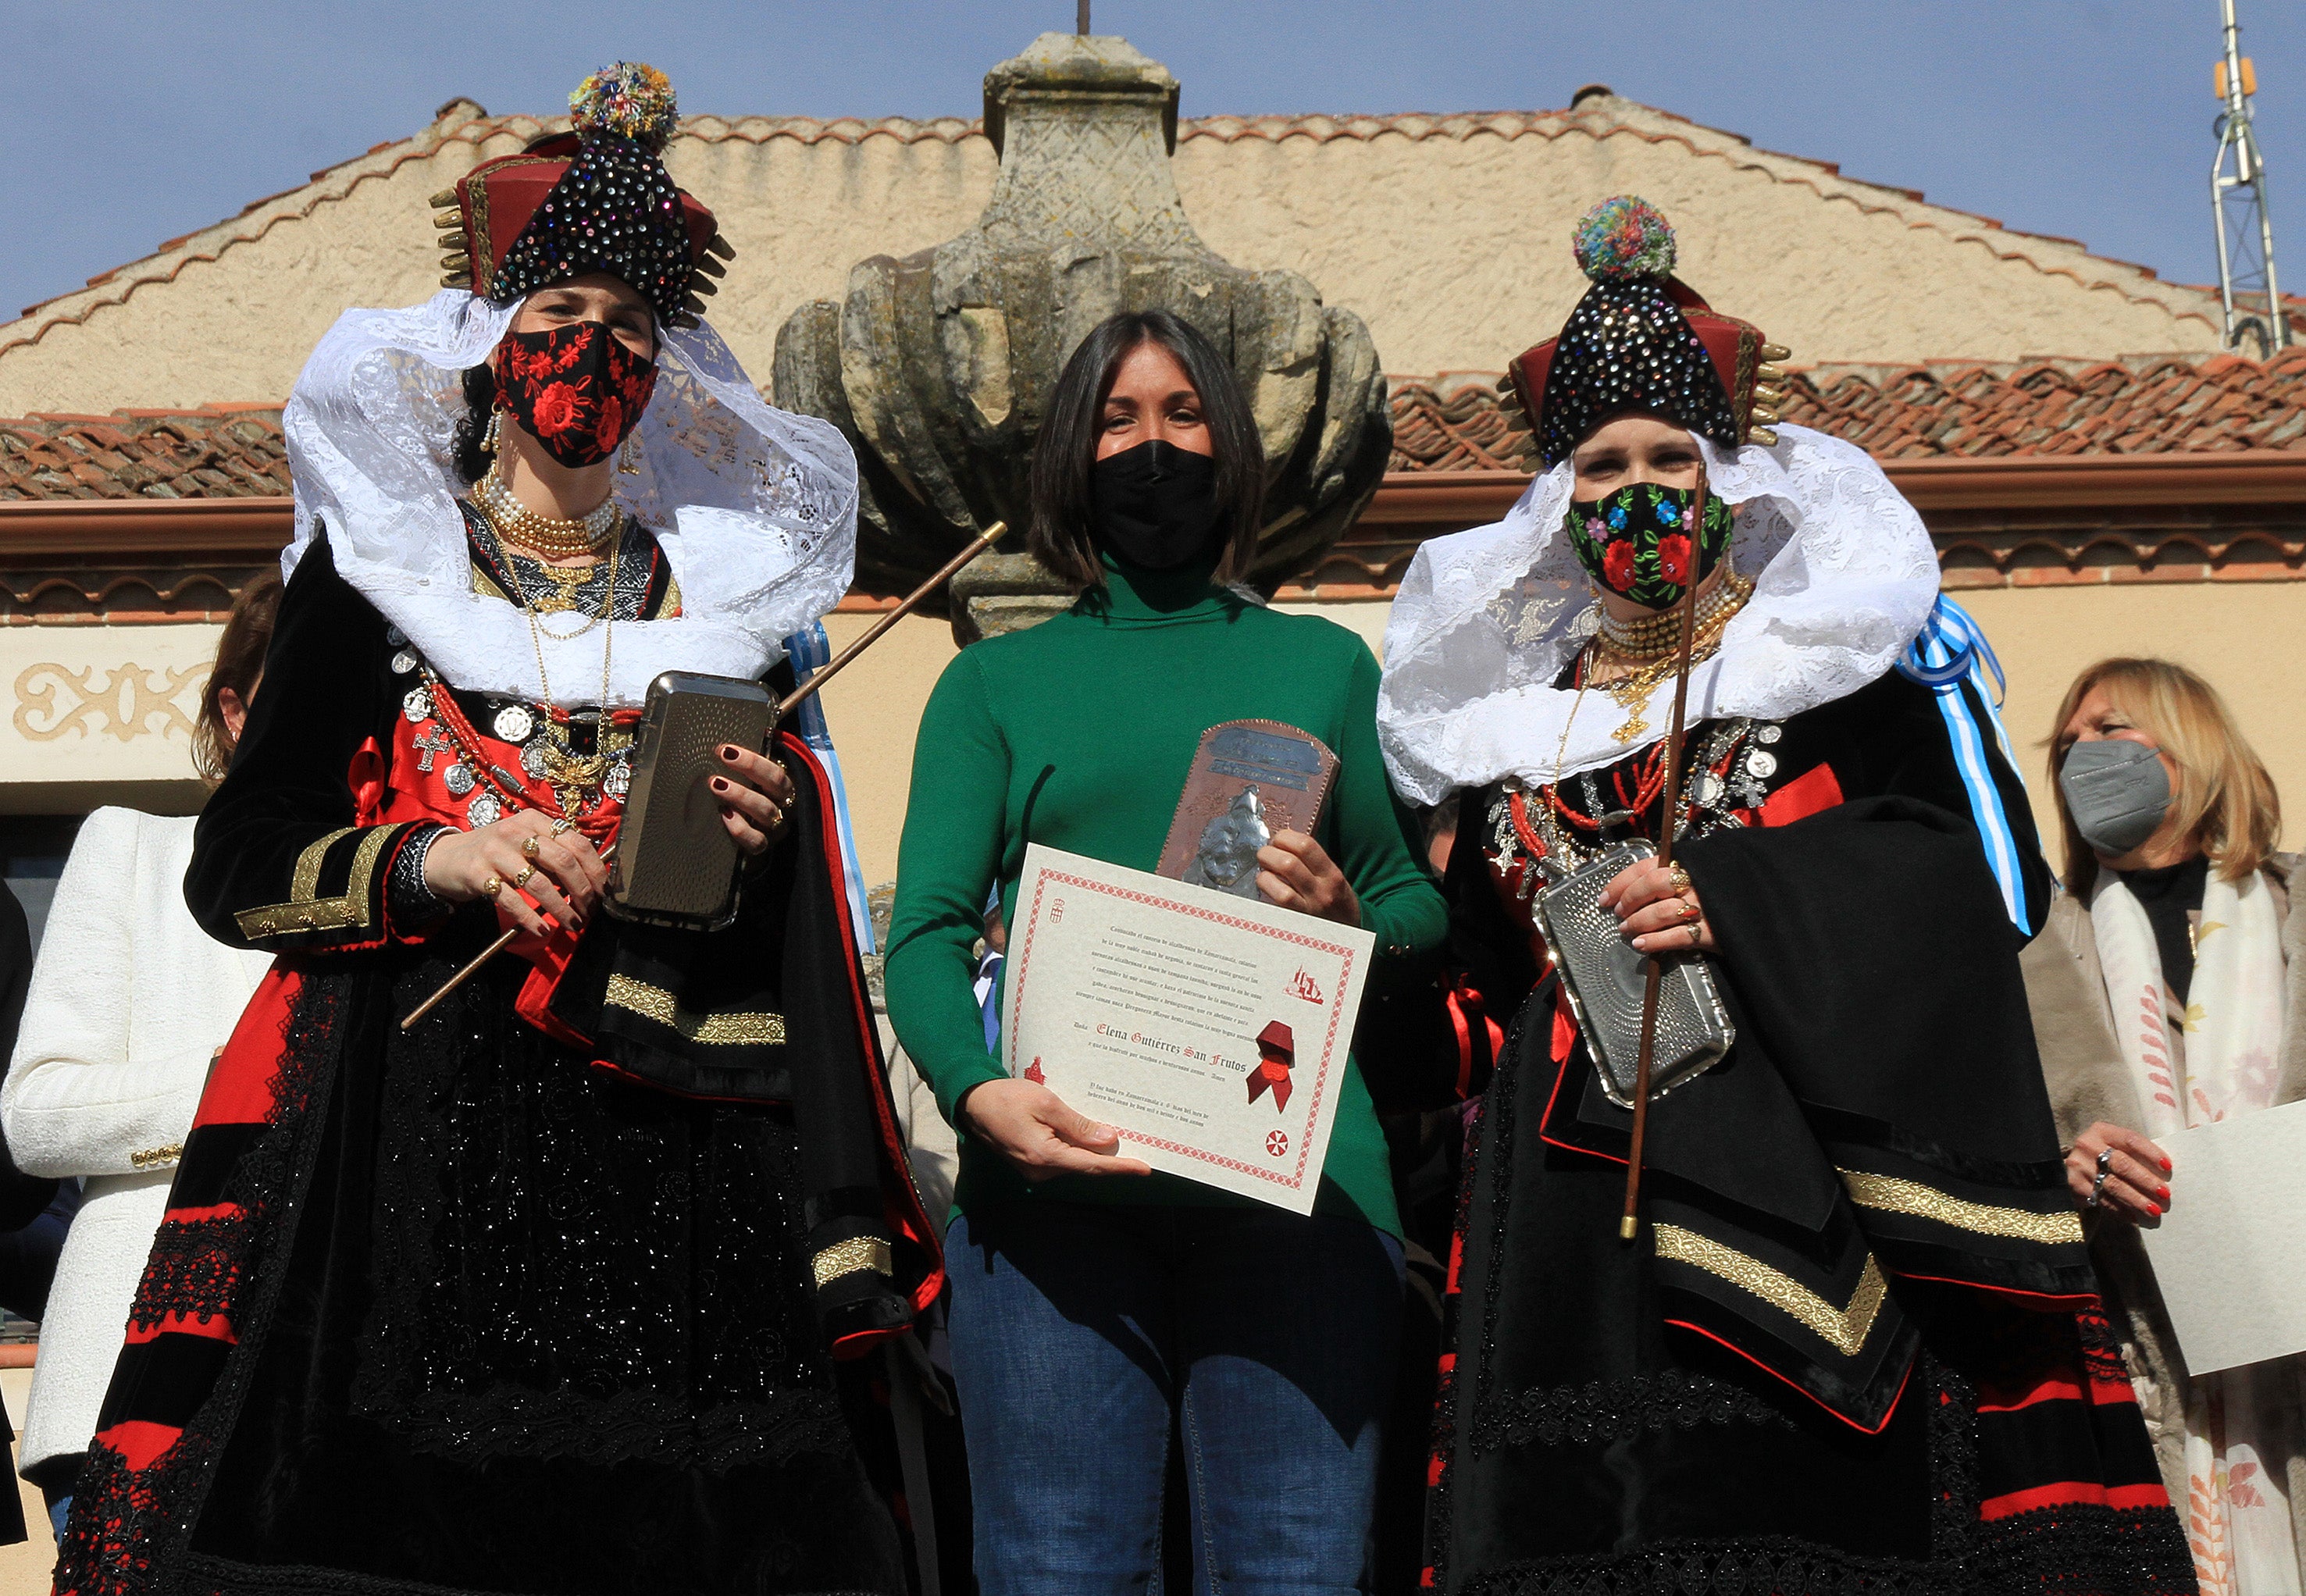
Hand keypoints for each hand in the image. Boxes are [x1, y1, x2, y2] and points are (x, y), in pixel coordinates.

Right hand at [423, 810, 606, 939]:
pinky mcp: (477, 874)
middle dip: (582, 890)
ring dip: (561, 908)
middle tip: (589, 911)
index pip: (577, 842)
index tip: (603, 892)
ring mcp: (495, 852)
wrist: (445, 858)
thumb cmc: (495, 853)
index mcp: (534, 821)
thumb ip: (554, 853)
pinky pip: (510, 899)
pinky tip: (541, 929)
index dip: (595, 869)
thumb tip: (592, 880)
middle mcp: (516, 831)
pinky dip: (529, 917)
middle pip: (563, 861)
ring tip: (572, 923)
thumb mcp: (524, 843)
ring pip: (539, 882)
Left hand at [710, 743, 794, 857]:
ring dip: (741, 795)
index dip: (753, 760)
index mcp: (785, 787)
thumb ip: (748, 765)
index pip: (776, 771)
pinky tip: (724, 815)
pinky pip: (756, 841)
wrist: (751, 837)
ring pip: (767, 812)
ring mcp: (775, 829)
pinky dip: (740, 828)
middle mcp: (785, 807)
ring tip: (716, 784)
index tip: (725, 749)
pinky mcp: (763, 848)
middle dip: (750, 767)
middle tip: (723, 757)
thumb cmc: (750, 799)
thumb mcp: (753, 781)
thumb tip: (728, 744)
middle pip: (776, 785)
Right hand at [959, 1079, 1151, 1181]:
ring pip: (1074, 1163)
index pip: (1092, 1166)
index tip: (1145, 1168)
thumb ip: (1078, 1125)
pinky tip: (1091, 1136)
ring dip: (1094, 1153)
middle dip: (1112, 1159)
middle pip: (1085, 1167)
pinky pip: (1062, 1159)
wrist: (973, 1102)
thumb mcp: (1047, 1104)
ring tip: (1121, 1138)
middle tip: (1141, 1148)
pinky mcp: (1031, 1164)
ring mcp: (1034, 1170)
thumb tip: (1108, 1140)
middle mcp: (1041, 1171)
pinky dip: (1078, 1150)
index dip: (1121, 1167)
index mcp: (1045, 1156)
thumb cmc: (1008, 1097)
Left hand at [1256, 830, 1361, 926]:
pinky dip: (1265, 887)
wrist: (1349, 934)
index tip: (1280, 839)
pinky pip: (1274, 900)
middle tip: (1267, 854)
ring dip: (1264, 871)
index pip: (1306, 845)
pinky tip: (1267, 886)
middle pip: (1288, 862)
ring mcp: (1307, 908)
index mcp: (1332, 875)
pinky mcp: (1294, 920)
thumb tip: (1283, 841)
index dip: (1285, 837)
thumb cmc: (1337, 903)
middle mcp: (1321, 891)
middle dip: (1269, 852)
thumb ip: (1313, 860)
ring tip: (1265, 871)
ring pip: (1276, 882)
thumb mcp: (1334, 878)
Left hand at [1600, 858, 1715, 953]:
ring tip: (1627, 931)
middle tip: (1619, 914)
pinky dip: (1655, 941)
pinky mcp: (1714, 931)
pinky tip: (1641, 944)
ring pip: (1661, 912)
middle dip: (1629, 900)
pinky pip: (1677, 936)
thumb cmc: (1722, 893)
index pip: (1647, 866)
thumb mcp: (1700, 875)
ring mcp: (1706, 906)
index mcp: (1690, 864)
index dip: (1621, 882)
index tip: (1604, 898)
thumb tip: (1632, 890)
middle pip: (1653, 884)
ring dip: (1638, 922)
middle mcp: (1697, 881)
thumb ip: (1671, 876)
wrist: (1763, 909)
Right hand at [2066, 1121, 2170, 1224]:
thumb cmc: (2103, 1155)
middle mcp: (2088, 1146)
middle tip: (2164, 1193)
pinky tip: (2135, 1216)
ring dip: (2137, 1199)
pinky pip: (2103, 1200)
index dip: (2150, 1153)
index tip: (2168, 1167)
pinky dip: (2121, 1210)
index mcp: (2101, 1131)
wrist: (2070, 1168)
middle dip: (2146, 1180)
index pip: (2130, 1140)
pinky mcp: (2075, 1186)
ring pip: (2113, 1185)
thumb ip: (2136, 1151)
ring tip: (2154, 1210)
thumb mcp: (2114, 1144)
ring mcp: (2080, 1166)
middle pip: (2122, 1164)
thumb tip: (2167, 1168)